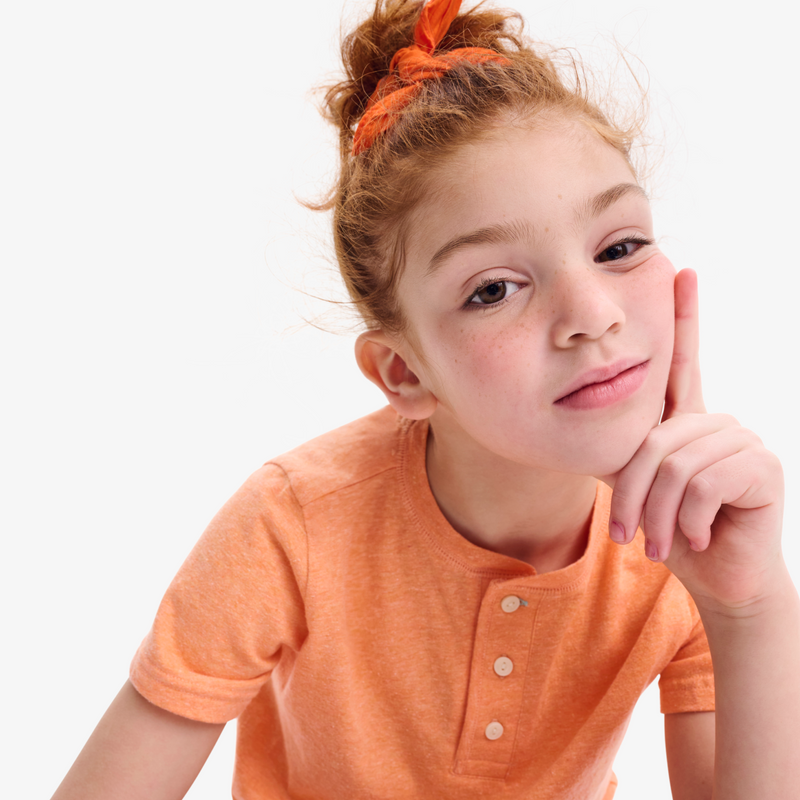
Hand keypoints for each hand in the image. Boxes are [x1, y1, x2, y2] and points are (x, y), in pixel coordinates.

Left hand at [607, 269, 784, 611]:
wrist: (717, 576)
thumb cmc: (673, 531)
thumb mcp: (638, 488)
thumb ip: (625, 453)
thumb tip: (593, 422)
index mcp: (686, 420)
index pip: (684, 360)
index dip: (684, 316)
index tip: (681, 270)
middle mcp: (717, 422)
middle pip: (655, 440)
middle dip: (633, 495)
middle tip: (629, 535)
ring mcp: (743, 440)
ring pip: (676, 464)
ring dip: (659, 514)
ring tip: (661, 541)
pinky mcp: (763, 467)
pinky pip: (704, 483)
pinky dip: (688, 520)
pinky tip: (698, 535)